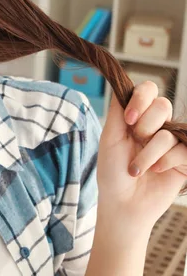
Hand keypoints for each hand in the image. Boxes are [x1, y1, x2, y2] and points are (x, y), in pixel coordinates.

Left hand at [97, 81, 186, 230]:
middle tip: (134, 142)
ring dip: (147, 153)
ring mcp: (171, 142)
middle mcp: (155, 126)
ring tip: (136, 169)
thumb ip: (118, 112)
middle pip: (162, 106)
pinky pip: (182, 150)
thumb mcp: (110, 139)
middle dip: (144, 126)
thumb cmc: (112, 172)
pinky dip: (164, 161)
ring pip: (167, 133)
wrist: (123, 203)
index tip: (129, 119)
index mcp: (136, 117)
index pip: (147, 91)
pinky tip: (155, 171)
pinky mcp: (184, 159)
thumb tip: (123, 86)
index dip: (141, 100)